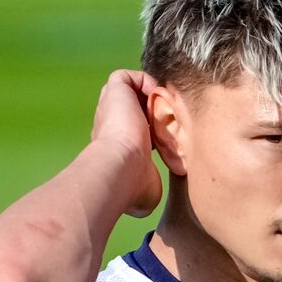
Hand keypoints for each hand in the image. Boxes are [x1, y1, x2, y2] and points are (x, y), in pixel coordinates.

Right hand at [90, 69, 162, 217]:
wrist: (120, 168)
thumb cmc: (132, 185)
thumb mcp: (145, 193)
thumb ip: (148, 189)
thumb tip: (144, 205)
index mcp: (118, 146)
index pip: (136, 134)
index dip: (154, 132)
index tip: (169, 140)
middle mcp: (111, 124)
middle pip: (132, 109)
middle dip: (152, 110)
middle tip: (170, 118)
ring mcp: (110, 106)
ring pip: (129, 91)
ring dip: (148, 94)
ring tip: (165, 106)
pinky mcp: (114, 90)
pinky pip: (128, 76)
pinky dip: (144, 81)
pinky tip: (156, 97)